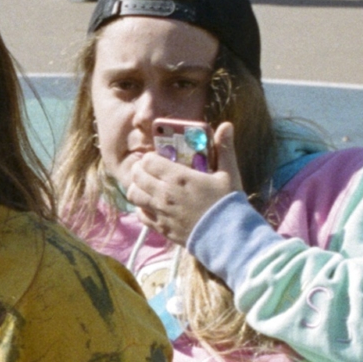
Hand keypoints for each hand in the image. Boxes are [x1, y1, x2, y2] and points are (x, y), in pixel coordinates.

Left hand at [116, 120, 239, 242]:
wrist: (228, 237)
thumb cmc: (228, 203)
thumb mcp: (229, 173)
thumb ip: (224, 148)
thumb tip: (226, 124)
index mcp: (178, 177)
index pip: (148, 161)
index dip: (150, 158)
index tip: (157, 158)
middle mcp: (164, 194)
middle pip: (137, 176)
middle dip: (140, 170)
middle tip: (149, 170)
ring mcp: (160, 212)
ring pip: (134, 195)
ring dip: (137, 188)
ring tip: (146, 186)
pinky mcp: (161, 228)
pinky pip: (141, 215)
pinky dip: (142, 208)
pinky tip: (151, 205)